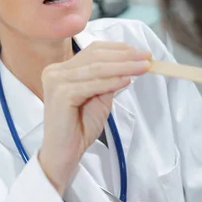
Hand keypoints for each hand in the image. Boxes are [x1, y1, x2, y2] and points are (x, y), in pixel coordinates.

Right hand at [38, 41, 150, 194]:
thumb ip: (108, 80)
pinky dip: (112, 82)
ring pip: (96, 68)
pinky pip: (92, 84)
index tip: (141, 53)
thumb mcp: (99, 97)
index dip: (119, 49)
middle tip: (147, 58)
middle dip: (125, 56)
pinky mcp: (60, 95)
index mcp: (62, 69)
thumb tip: (131, 63)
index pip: (93, 51)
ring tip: (143, 68)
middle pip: (96, 56)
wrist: (65, 152)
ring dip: (123, 67)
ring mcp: (56, 82)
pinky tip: (127, 81)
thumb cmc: (79, 127)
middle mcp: (55, 72)